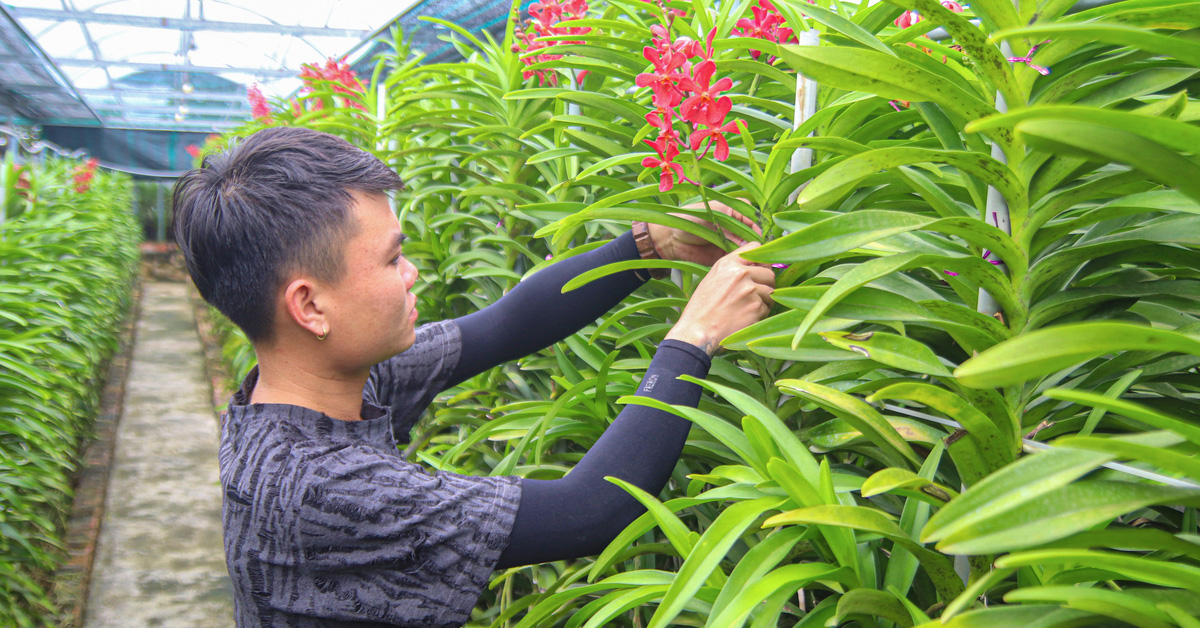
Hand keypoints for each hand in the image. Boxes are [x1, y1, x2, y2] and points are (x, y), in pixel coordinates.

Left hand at [647, 200, 762, 266]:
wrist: (671, 237)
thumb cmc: (691, 218)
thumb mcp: (716, 215)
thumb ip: (735, 226)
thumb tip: (753, 241)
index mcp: (735, 211)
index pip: (755, 219)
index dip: (760, 229)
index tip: (763, 239)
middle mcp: (736, 227)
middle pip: (754, 236)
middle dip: (758, 244)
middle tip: (761, 253)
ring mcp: (731, 242)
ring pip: (749, 248)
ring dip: (753, 254)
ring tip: (756, 261)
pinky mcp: (725, 256)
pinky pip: (738, 259)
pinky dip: (743, 263)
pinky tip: (747, 266)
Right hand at [665, 242, 774, 355]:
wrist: (698, 332)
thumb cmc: (702, 308)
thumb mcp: (712, 279)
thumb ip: (733, 270)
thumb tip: (756, 266)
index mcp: (728, 263)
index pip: (755, 248)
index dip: (760, 261)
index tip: (759, 269)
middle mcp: (741, 273)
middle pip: (769, 273)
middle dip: (764, 284)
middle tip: (752, 296)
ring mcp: (750, 290)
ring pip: (771, 292)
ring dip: (763, 301)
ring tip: (746, 309)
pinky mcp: (757, 307)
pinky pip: (767, 308)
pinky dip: (760, 314)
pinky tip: (745, 318)